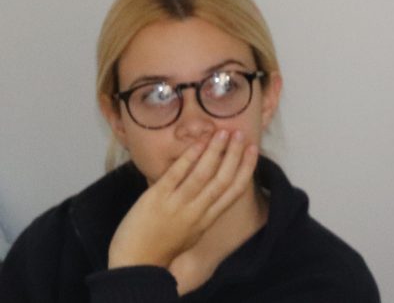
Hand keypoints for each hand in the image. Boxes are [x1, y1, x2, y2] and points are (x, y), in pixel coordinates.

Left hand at [108, 130, 258, 267]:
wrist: (135, 266)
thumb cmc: (159, 250)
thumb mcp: (190, 233)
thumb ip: (201, 213)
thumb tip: (208, 192)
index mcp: (207, 220)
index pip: (234, 191)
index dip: (246, 168)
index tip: (254, 151)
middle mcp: (197, 212)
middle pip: (223, 179)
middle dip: (235, 154)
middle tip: (242, 134)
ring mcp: (177, 205)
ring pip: (203, 174)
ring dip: (216, 151)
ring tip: (223, 132)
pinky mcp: (157, 199)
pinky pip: (177, 174)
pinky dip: (189, 157)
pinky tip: (199, 143)